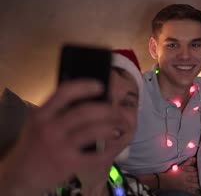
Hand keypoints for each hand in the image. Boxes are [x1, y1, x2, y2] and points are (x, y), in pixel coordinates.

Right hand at [0, 80, 116, 193]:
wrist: (19, 175)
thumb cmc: (34, 144)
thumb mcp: (38, 122)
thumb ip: (57, 109)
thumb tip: (90, 96)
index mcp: (41, 114)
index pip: (65, 92)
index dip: (85, 86)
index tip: (101, 85)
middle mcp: (49, 128)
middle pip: (85, 112)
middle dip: (108, 110)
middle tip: (119, 111)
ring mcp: (59, 147)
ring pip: (93, 131)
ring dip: (113, 126)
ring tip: (121, 125)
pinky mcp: (68, 164)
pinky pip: (96, 154)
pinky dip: (111, 147)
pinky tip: (116, 143)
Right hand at [160, 157, 199, 194]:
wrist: (164, 181)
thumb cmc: (172, 172)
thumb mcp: (180, 166)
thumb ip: (188, 162)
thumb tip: (195, 158)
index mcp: (187, 171)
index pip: (196, 171)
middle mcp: (188, 178)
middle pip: (198, 177)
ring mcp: (187, 185)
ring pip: (197, 184)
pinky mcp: (185, 189)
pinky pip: (193, 191)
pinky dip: (197, 191)